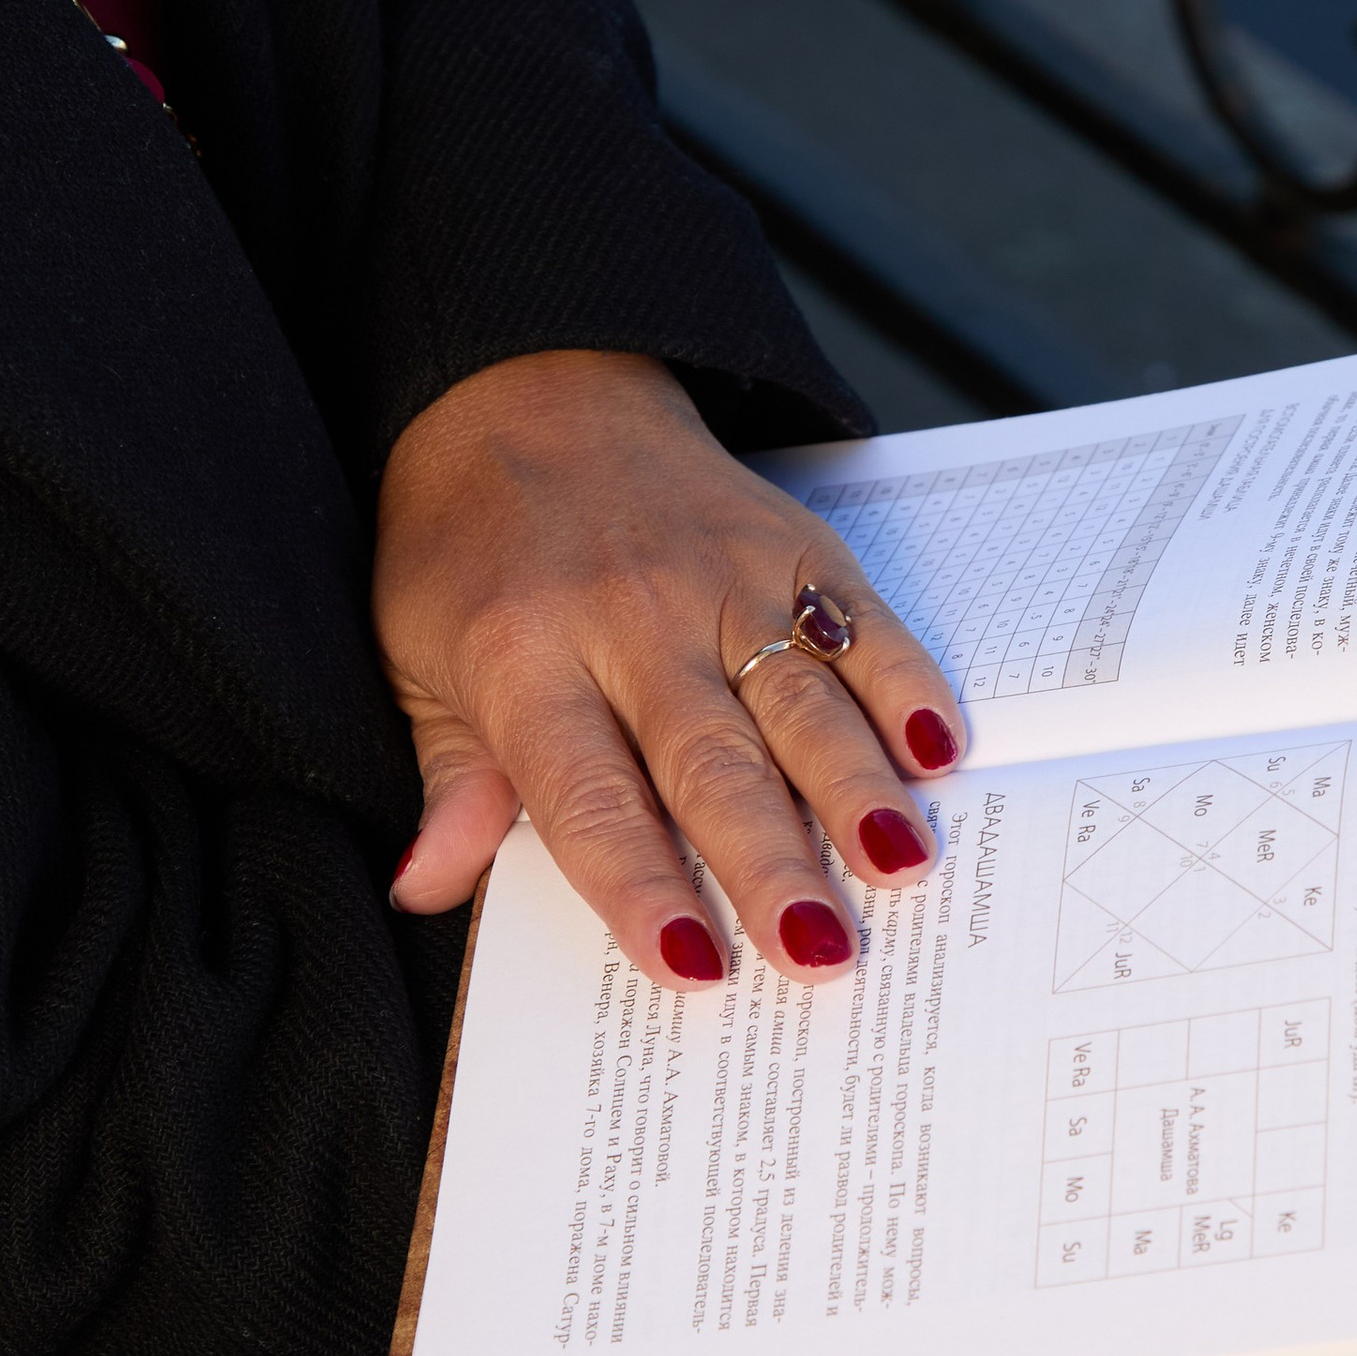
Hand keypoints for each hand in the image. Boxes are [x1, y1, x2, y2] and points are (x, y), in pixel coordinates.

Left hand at [375, 351, 963, 989]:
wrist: (527, 390)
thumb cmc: (467, 552)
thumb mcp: (417, 664)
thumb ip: (451, 781)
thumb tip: (428, 887)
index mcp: (524, 659)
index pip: (589, 795)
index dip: (642, 884)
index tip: (692, 965)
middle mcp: (631, 618)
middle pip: (711, 761)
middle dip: (771, 863)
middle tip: (820, 953)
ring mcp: (721, 577)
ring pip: (799, 700)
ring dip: (856, 789)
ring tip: (900, 868)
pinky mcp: (791, 544)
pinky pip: (860, 622)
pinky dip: (906, 684)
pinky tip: (939, 751)